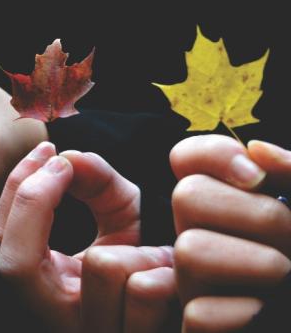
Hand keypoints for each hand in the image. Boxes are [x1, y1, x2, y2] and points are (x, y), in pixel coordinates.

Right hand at [0, 142, 176, 331]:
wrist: (198, 311)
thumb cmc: (150, 264)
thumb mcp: (121, 219)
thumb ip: (97, 183)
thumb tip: (70, 156)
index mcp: (45, 290)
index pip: (3, 244)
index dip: (19, 192)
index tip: (48, 151)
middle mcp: (57, 320)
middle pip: (17, 266)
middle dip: (39, 200)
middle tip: (65, 163)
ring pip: (102, 269)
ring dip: (131, 246)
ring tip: (152, 251)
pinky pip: (148, 291)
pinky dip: (166, 270)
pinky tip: (175, 275)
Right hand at [170, 135, 290, 331]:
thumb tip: (256, 151)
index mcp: (225, 207)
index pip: (187, 158)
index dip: (214, 154)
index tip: (258, 177)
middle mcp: (203, 239)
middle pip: (186, 195)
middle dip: (254, 214)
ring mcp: (195, 285)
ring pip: (190, 250)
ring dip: (255, 263)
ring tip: (284, 278)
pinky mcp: (198, 328)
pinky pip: (200, 313)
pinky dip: (242, 314)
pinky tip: (264, 313)